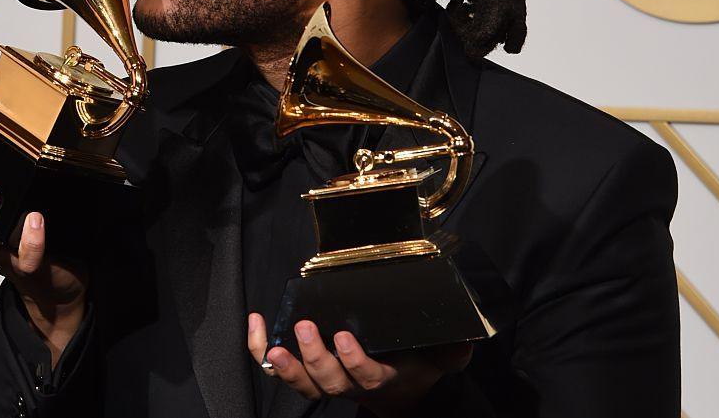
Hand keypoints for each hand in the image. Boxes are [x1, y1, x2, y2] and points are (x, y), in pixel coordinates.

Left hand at [247, 313, 471, 417]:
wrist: (397, 396)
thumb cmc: (411, 369)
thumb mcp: (436, 362)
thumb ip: (451, 352)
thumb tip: (464, 341)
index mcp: (380, 379)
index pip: (367, 376)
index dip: (354, 360)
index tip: (345, 337)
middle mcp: (349, 384)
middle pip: (328, 380)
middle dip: (314, 356)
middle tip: (306, 327)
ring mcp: (324, 381)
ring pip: (302, 382)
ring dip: (286, 364)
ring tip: (274, 344)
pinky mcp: (305, 374)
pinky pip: (278, 369)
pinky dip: (260, 349)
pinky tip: (255, 323)